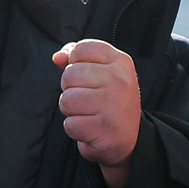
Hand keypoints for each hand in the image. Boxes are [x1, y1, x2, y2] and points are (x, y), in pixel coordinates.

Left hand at [54, 39, 140, 187]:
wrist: (130, 138)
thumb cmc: (111, 101)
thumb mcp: (102, 73)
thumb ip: (78, 59)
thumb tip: (58, 57)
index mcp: (121, 62)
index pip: (81, 49)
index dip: (75, 63)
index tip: (87, 77)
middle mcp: (119, 81)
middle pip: (69, 75)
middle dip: (71, 89)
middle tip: (88, 99)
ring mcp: (113, 106)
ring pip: (66, 100)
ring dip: (71, 110)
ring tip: (88, 113)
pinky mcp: (104, 130)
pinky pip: (70, 124)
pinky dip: (75, 129)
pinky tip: (90, 127)